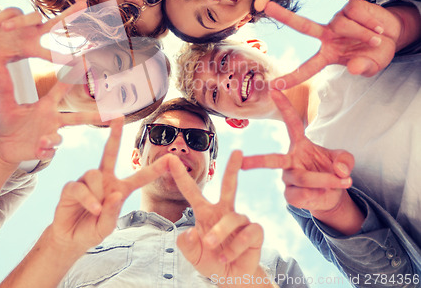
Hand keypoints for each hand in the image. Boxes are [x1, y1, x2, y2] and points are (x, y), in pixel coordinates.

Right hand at [0, 3, 86, 93]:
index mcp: (32, 48)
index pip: (52, 54)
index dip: (66, 58)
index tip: (82, 61)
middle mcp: (34, 33)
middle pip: (56, 23)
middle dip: (69, 15)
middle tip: (83, 6)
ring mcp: (25, 21)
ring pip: (32, 17)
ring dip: (18, 23)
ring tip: (3, 28)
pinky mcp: (13, 11)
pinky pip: (9, 13)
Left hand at [0, 65, 94, 168]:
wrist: (3, 146)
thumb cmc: (8, 123)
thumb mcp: (6, 105)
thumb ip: (5, 87)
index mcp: (45, 106)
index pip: (62, 89)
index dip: (73, 76)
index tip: (86, 63)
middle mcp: (52, 120)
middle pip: (77, 118)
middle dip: (94, 116)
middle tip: (113, 116)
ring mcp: (49, 136)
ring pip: (59, 138)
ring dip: (52, 139)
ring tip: (42, 141)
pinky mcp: (43, 151)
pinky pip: (48, 152)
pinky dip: (45, 152)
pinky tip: (39, 151)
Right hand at [51, 119, 171, 253]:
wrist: (70, 239)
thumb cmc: (92, 230)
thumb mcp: (106, 227)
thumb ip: (112, 213)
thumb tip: (115, 195)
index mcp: (120, 189)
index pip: (140, 177)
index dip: (155, 169)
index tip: (171, 159)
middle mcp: (104, 180)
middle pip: (110, 152)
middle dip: (115, 133)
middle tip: (119, 115)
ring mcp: (87, 181)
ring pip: (95, 174)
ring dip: (98, 194)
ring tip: (96, 211)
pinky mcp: (72, 187)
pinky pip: (80, 186)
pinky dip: (88, 199)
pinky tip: (92, 209)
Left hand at [169, 151, 264, 284]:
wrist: (231, 279)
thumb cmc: (211, 261)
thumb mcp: (193, 256)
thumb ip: (187, 245)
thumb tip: (191, 232)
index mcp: (205, 213)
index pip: (191, 191)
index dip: (181, 176)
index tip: (171, 159)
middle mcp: (224, 211)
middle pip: (229, 185)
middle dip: (233, 167)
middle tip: (237, 151)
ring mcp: (240, 220)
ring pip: (232, 218)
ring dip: (221, 233)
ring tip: (214, 249)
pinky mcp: (255, 231)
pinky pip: (248, 232)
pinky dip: (237, 246)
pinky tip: (230, 256)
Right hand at [242, 91, 353, 213]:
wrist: (332, 196)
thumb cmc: (332, 170)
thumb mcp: (344, 160)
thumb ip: (345, 160)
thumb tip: (339, 171)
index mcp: (300, 144)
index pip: (292, 123)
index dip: (284, 106)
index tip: (274, 90)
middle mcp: (290, 160)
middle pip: (272, 160)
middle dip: (256, 161)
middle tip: (241, 162)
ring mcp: (288, 179)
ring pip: (301, 178)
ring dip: (324, 180)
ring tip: (341, 182)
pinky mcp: (290, 196)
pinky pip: (301, 196)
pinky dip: (318, 195)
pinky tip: (324, 193)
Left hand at [266, 0, 399, 89]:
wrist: (394, 34)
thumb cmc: (377, 53)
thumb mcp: (373, 66)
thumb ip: (364, 69)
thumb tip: (353, 68)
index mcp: (328, 54)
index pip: (307, 67)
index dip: (292, 77)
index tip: (274, 85)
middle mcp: (327, 35)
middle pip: (303, 26)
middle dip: (285, 16)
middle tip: (267, 7)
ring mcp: (337, 20)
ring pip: (343, 25)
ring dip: (363, 34)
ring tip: (377, 39)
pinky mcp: (349, 7)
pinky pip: (355, 13)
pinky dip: (369, 22)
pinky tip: (378, 27)